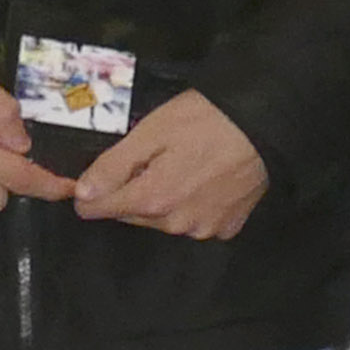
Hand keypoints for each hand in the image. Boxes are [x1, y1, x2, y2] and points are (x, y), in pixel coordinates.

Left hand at [71, 90, 268, 240]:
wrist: (268, 126)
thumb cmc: (206, 120)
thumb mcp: (151, 132)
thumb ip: (113, 166)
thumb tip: (82, 195)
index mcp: (152, 200)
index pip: (97, 209)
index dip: (90, 190)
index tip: (97, 173)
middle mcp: (175, 224)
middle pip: (131, 214)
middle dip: (131, 190)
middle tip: (151, 157)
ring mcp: (204, 228)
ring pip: (162, 219)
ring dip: (161, 199)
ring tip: (181, 165)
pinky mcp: (227, 227)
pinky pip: (194, 220)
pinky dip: (191, 204)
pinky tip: (203, 179)